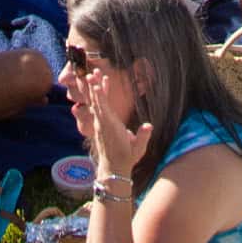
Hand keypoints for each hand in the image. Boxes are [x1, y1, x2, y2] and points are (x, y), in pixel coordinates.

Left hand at [73, 63, 151, 177]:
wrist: (113, 169)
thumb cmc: (127, 158)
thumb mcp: (138, 150)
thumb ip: (143, 137)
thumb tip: (149, 125)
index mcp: (111, 127)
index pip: (104, 109)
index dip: (100, 96)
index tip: (96, 84)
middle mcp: (102, 124)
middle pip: (97, 102)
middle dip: (94, 87)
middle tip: (92, 72)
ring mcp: (100, 124)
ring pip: (96, 103)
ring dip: (95, 89)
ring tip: (93, 74)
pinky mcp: (100, 124)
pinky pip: (98, 107)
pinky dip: (99, 96)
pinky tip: (101, 86)